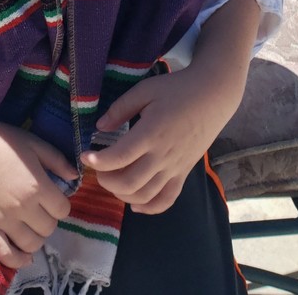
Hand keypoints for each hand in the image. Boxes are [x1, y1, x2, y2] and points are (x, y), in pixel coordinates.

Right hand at [0, 113, 76, 269]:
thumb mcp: (33, 143)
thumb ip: (56, 159)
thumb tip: (75, 176)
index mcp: (37, 185)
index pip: (62, 209)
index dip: (60, 205)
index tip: (53, 199)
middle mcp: (23, 206)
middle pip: (48, 228)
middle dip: (48, 220)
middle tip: (40, 212)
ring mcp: (3, 219)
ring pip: (31, 244)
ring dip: (36, 239)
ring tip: (31, 228)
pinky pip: (5, 254)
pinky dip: (18, 260)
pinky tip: (24, 256)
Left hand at [80, 67, 233, 214]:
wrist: (213, 95)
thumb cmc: (177, 89)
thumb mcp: (145, 90)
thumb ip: (121, 109)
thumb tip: (99, 127)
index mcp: (151, 133)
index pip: (119, 157)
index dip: (98, 161)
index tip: (85, 156)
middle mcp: (162, 156)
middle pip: (129, 182)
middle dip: (106, 180)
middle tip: (97, 168)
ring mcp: (175, 168)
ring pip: (145, 195)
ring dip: (122, 194)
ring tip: (112, 180)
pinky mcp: (184, 173)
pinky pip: (167, 200)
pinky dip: (149, 207)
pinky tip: (134, 204)